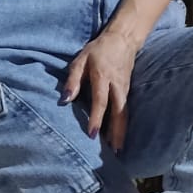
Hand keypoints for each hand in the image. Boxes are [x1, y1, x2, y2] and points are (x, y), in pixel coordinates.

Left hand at [63, 27, 137, 152]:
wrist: (123, 40)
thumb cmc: (98, 50)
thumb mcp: (80, 60)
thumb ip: (73, 80)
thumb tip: (65, 99)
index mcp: (103, 77)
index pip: (100, 101)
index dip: (96, 118)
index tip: (92, 134)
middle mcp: (116, 86)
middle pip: (119, 112)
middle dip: (116, 133)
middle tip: (113, 152)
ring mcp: (124, 90)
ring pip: (124, 114)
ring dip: (121, 132)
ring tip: (117, 150)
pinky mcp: (127, 92)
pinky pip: (125, 111)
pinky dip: (123, 125)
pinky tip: (118, 137)